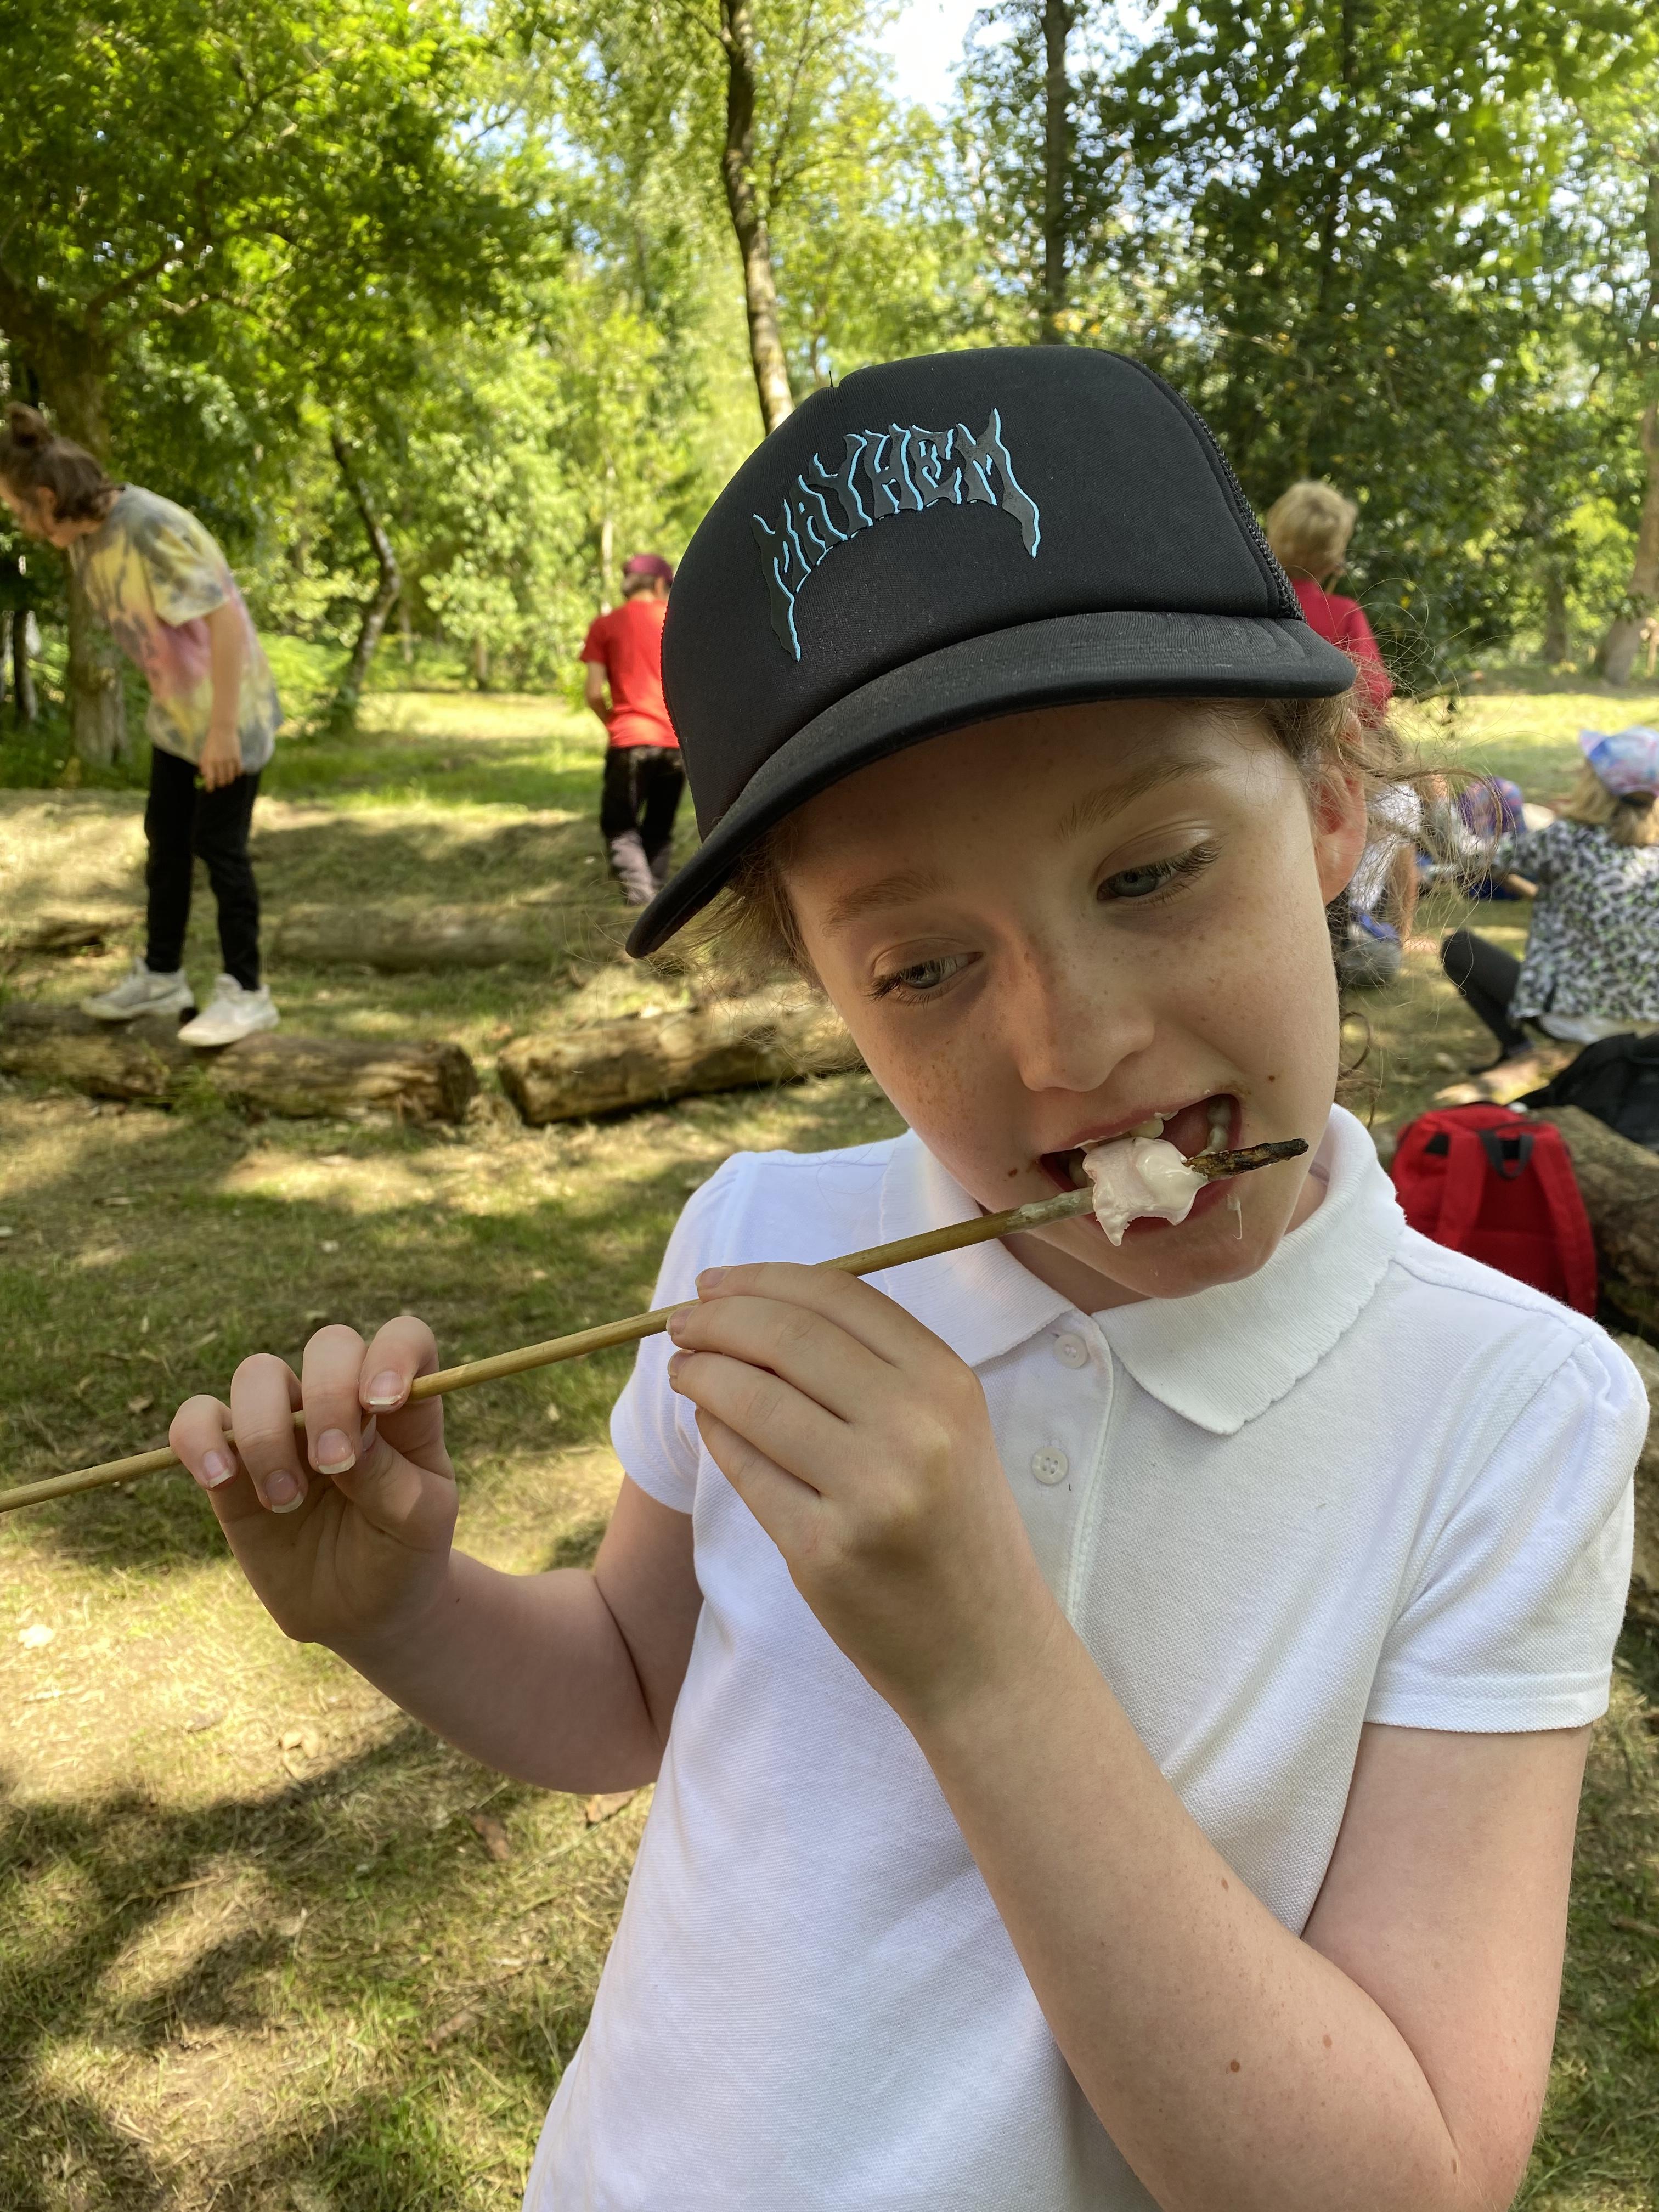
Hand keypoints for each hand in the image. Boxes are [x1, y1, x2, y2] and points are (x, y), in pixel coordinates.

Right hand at [169, 1318, 457, 1655]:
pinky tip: (220, 1479)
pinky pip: (197, 1418)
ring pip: (258, 1373)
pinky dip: (199, 1438)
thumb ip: (390, 1478)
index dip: (393, 1353)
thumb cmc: (402, 1555)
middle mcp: (343, 1402)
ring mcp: (285, 1425)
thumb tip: (348, 1440)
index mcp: (404, 1407)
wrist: (359, 1611)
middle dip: (327, 1397)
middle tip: (333, 1465)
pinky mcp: (233, 1461)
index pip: (403, 1339)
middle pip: (328, 1345)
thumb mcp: (419, 1523)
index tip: (382, 1401)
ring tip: (286, 1501)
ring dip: (267, 1431)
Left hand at [198, 730, 241, 790]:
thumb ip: (204, 763)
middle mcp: (219, 762)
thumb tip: (204, 775)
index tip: (210, 790)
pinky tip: (235, 774)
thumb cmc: (212, 740)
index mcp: (210, 761)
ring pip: (230, 777)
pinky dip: (237, 774)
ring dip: (229, 780)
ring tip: (228, 780)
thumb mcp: (205, 752)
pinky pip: (238, 770)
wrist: (223, 729)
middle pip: (221, 779)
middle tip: (220, 784)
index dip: (210, 786)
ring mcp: (229, 760)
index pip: (210, 778)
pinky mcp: (237, 757)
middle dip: (220, 784)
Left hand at [664, 1265, 1059, 1722]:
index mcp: (949, 1382)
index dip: (762, 1280)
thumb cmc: (957, 1528)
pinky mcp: (824, 1551)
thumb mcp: (949, 1429)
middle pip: (786, 1338)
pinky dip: (715, 1436)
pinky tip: (708, 1426)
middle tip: (681, 1323)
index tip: (714, 1283)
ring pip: (752, 1401)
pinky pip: (746, 1471)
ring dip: (701, 1374)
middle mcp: (915, 1427)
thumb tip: (763, 1307)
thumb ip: (876, 1367)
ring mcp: (869, 1491)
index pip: (838, 1297)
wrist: (987, 1653)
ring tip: (683, 1370)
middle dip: (717, 1320)